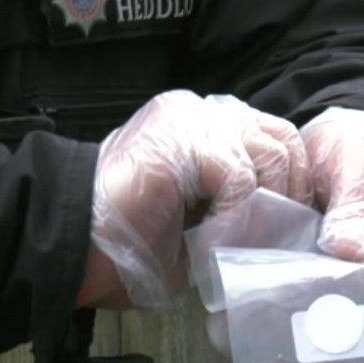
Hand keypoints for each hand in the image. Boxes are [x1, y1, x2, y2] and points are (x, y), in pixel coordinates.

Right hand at [78, 90, 310, 307]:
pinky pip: (239, 175)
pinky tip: (212, 239)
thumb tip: (285, 224)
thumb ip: (240, 208)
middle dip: (289, 195)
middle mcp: (201, 113)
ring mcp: (190, 120)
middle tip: (273, 240)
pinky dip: (235, 216)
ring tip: (238, 244)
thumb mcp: (201, 224)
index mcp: (204, 128)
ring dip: (264, 209)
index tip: (285, 229)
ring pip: (269, 154)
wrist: (72, 249)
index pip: (275, 138)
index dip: (291, 185)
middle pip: (283, 138)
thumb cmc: (128, 245)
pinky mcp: (181, 139)